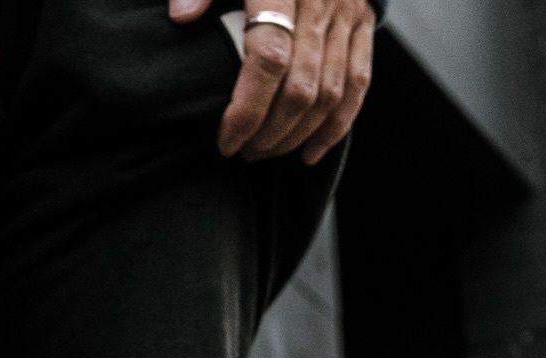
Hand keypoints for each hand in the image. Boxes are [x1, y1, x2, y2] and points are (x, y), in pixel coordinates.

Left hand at [169, 0, 375, 165]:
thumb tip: (181, 16)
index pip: (268, 59)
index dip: (246, 108)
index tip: (225, 140)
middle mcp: (320, 1)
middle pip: (300, 87)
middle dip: (268, 133)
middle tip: (242, 153)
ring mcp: (347, 14)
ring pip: (329, 93)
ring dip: (295, 135)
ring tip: (264, 153)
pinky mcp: (364, 23)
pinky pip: (358, 84)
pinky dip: (336, 126)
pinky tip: (309, 153)